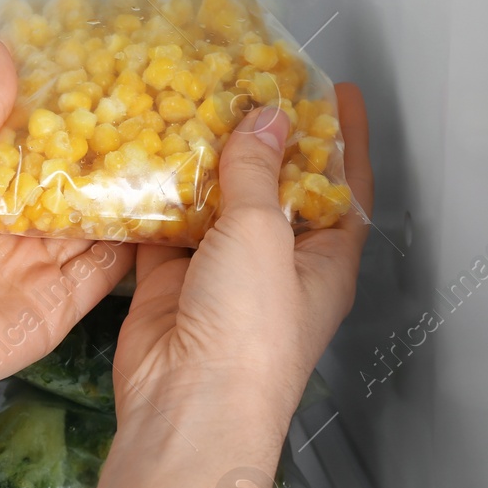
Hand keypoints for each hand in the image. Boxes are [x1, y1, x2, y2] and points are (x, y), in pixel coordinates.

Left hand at [0, 38, 133, 410]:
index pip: (32, 153)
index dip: (67, 123)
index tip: (109, 85)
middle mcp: (6, 233)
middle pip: (67, 192)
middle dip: (106, 160)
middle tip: (156, 118)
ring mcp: (33, 272)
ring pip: (92, 230)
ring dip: (125, 199)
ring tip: (172, 155)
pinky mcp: (56, 309)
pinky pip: (101, 274)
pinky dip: (130, 246)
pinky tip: (164, 210)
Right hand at [113, 84, 372, 429]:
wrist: (186, 404)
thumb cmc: (249, 333)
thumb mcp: (263, 234)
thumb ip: (258, 171)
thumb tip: (266, 118)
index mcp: (326, 259)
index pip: (345, 185)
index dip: (344, 137)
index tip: (340, 90)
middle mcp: (277, 265)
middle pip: (276, 188)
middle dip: (261, 139)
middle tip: (245, 82)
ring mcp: (222, 273)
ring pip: (215, 204)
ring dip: (203, 162)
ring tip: (190, 103)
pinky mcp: (171, 282)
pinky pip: (163, 228)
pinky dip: (153, 196)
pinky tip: (143, 154)